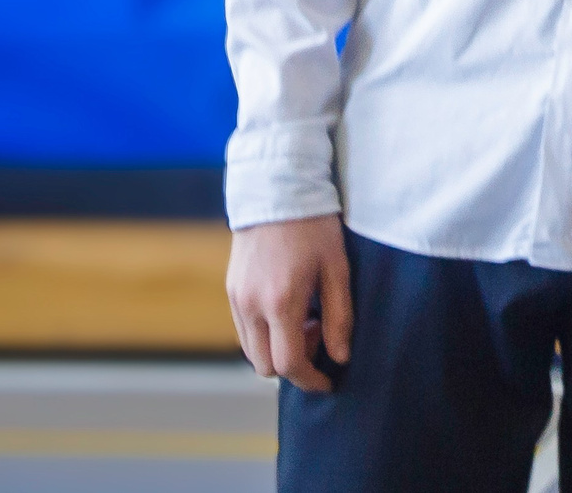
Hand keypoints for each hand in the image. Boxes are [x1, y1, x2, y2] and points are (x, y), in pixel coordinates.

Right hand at [226, 214, 351, 391]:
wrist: (277, 190)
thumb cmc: (315, 227)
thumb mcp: (337, 269)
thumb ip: (339, 316)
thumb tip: (340, 356)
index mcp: (280, 301)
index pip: (288, 363)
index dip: (310, 380)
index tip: (328, 382)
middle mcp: (250, 305)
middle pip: (264, 365)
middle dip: (293, 364)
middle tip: (320, 335)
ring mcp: (235, 298)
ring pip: (251, 350)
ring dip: (278, 348)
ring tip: (307, 317)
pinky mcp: (230, 290)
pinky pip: (245, 329)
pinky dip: (265, 333)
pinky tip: (289, 307)